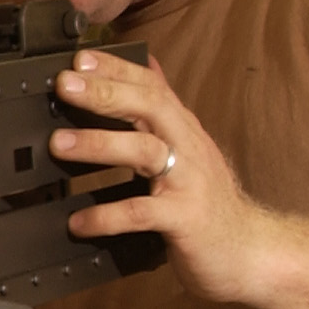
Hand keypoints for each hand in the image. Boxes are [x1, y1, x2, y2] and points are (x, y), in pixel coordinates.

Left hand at [50, 52, 281, 304]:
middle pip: (149, 107)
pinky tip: (79, 221)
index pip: (151, 86)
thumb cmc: (208, 200)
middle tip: (65, 84)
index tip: (80, 58)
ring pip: (144, 152)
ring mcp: (188, 182)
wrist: (250, 250)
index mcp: (183, 130)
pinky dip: (107, 216)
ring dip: (99, 143)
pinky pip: (142, 213)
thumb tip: (147, 66)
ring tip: (58, 143)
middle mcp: (188, 148)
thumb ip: (164, 111)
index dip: (117, 68)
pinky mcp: (185, 219)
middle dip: (105, 92)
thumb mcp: (188, 147)